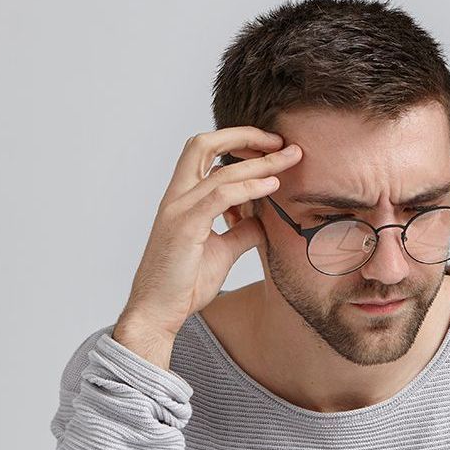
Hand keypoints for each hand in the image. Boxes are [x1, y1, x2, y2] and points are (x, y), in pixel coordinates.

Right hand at [113, 127, 302, 366]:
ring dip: (261, 162)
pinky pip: (220, 195)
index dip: (237, 142)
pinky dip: (250, 187)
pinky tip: (273, 185)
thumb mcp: (222, 251)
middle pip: (204, 144)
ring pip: (221, 170)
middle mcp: (176, 198)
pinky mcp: (185, 227)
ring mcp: (178, 210)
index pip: (204, 152)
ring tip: (291, 159)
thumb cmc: (184, 284)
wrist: (158, 314)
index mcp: (181, 199)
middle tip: (282, 141)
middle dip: (245, 136)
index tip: (271, 148)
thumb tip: (263, 219)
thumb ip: (241, 231)